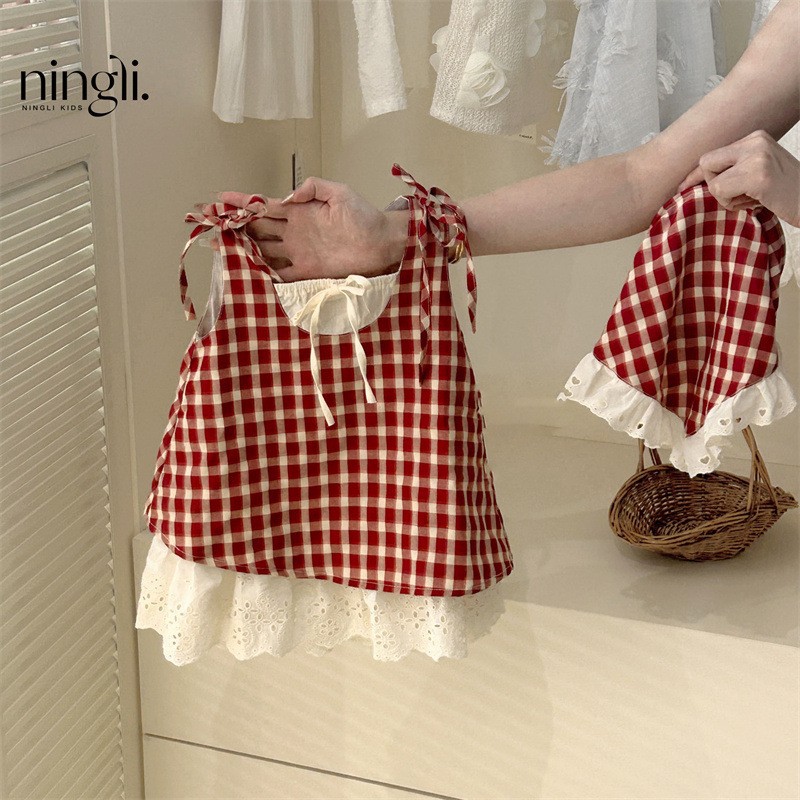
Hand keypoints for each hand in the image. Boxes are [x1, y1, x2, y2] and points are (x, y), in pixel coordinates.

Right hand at [218, 176, 403, 281]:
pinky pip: (280, 274)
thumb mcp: (339, 193)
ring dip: (243, 250)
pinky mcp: (307, 272)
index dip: (242, 203)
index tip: (219, 200)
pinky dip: (264, 274)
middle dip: (234, 226)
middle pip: (257, 229)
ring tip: (219, 248)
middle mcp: (294, 232)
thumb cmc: (363, 216)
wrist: (382, 243)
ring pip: (264, 251)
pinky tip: (246, 273)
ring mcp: (298, 253)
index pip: (264, 206)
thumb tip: (288, 195)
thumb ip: (313, 188)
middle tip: (210, 225)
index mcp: (299, 211)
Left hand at [678, 129, 799, 225]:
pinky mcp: (758, 175)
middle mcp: (755, 142)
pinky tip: (756, 202)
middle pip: (706, 163)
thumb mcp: (759, 171)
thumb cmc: (785, 192)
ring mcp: (757, 157)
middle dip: (713, 185)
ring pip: (713, 181)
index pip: (712, 154)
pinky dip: (734, 203)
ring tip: (752, 199)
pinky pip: (722, 191)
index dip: (698, 174)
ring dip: (727, 199)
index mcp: (755, 138)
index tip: (684, 186)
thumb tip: (697, 178)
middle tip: (736, 196)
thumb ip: (735, 169)